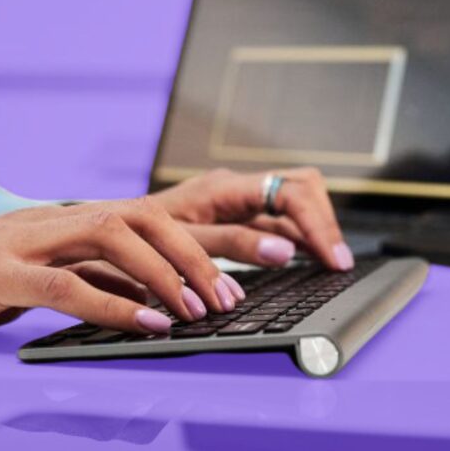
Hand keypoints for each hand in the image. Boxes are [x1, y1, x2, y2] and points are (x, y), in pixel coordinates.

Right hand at [0, 199, 245, 343]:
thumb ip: (90, 281)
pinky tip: (147, 326)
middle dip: (198, 251)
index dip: (200, 241)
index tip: (239, 273)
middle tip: (235, 292)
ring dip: (164, 274)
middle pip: (144, 216)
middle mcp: (50, 221)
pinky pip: (64, 284)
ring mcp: (21, 242)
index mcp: (63, 221)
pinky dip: (112, 305)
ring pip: (112, 238)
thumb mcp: (35, 280)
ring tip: (198, 310)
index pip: (148, 217)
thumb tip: (150, 301)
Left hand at [156, 167, 352, 269]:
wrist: (111, 232)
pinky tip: (306, 260)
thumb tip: (286, 251)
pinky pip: (280, 220)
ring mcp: (239, 199)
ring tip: (330, 264)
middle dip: (324, 222)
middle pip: (303, 186)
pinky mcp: (237, 215)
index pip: (290, 191)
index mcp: (225, 188)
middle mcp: (237, 187)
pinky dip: (298, 238)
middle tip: (338, 263)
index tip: (334, 258)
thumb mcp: (183, 246)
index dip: (318, 224)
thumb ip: (234, 246)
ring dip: (314, 230)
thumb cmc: (138, 238)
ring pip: (295, 203)